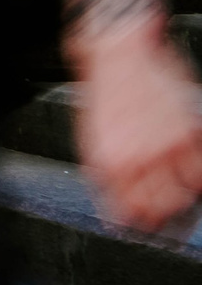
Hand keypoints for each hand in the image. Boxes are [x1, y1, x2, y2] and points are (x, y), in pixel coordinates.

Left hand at [72, 31, 201, 231]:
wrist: (118, 54)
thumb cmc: (105, 95)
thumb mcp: (93, 140)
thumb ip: (108, 176)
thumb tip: (119, 210)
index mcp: (110, 164)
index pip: (133, 214)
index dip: (144, 226)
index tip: (150, 230)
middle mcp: (140, 158)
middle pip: (165, 208)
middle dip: (169, 216)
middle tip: (172, 216)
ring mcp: (170, 145)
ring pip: (190, 193)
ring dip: (189, 198)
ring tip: (184, 193)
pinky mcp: (192, 129)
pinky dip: (201, 177)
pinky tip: (194, 175)